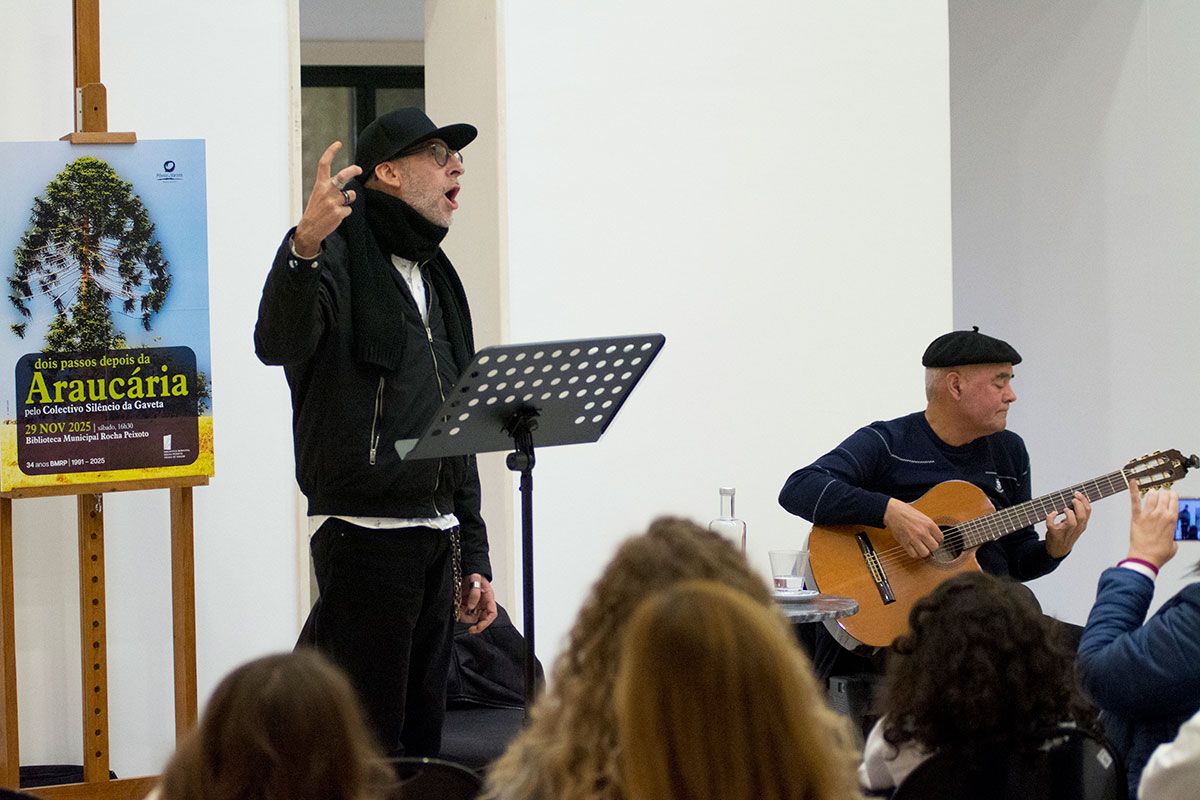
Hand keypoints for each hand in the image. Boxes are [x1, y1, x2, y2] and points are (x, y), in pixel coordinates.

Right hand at [292, 142, 361, 256]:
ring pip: (351, 195)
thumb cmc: (315, 210)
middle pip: (343, 175)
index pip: (324, 164)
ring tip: (337, 206)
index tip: (338, 144)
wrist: (310, 228)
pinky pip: (349, 209)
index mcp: (320, 184)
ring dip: (348, 199)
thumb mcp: (318, 194)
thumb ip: (330, 188)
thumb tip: (347, 188)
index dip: (331, 152)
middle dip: (353, 170)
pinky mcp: (339, 212)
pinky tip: (335, 216)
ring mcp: (333, 201)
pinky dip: (344, 212)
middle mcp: (327, 191)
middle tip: (358, 169)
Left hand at [457, 573, 497, 633]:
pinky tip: (457, 608)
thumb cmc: (474, 573)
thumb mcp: (475, 579)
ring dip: (464, 617)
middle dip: (473, 622)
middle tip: (464, 620)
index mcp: (488, 598)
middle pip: (481, 619)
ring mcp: (475, 605)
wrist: (467, 571)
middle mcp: (482, 604)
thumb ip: (475, 593)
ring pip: (471, 617)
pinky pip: (464, 614)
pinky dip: (460, 613)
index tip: (478, 627)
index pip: (492, 614)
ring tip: (459, 610)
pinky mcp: (466, 605)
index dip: (486, 622)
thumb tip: (471, 607)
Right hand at [884, 498, 943, 558]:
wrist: (894, 512)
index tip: (933, 539)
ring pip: (925, 553)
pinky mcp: (905, 542)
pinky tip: (914, 548)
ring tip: (921, 547)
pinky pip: (914, 554)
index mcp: (929, 524)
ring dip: (924, 551)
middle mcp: (922, 531)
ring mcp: (913, 538)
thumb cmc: (909, 514)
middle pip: (934, 547)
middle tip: (927, 544)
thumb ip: (931, 528)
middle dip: (932, 547)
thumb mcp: (924, 517)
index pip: (940, 539)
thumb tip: (937, 540)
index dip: (938, 540)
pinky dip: (915, 553)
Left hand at [1044, 490, 1090, 557]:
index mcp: (1081, 524)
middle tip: (1072, 499)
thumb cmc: (1066, 534)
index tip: (1077, 493)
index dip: (1084, 501)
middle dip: (1078, 506)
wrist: (1057, 550)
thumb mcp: (1075, 525)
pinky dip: (1051, 517)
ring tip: (1064, 509)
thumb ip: (1077, 514)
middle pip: (1082, 516)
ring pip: (1072, 522)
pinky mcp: (1054, 534)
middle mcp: (1075, 528)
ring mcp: (1065, 532)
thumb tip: (1075, 497)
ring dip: (1069, 513)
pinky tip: (1052, 513)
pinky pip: (1052, 525)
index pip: (1088, 511)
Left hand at [1127, 479, 1178, 568]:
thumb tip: (1170, 531)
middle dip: (1162, 493)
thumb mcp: (1174, 542)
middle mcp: (1160, 514)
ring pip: (1151, 494)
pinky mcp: (1136, 517)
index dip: (1172, 495)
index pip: (1174, 498)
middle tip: (1160, 496)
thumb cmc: (1159, 553)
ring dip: (1151, 493)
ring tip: (1151, 495)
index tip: (1170, 495)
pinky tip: (1131, 481)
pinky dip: (1132, 489)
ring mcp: (1148, 514)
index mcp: (1172, 519)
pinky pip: (1134, 500)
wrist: (1145, 558)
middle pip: (1163, 494)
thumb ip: (1174, 533)